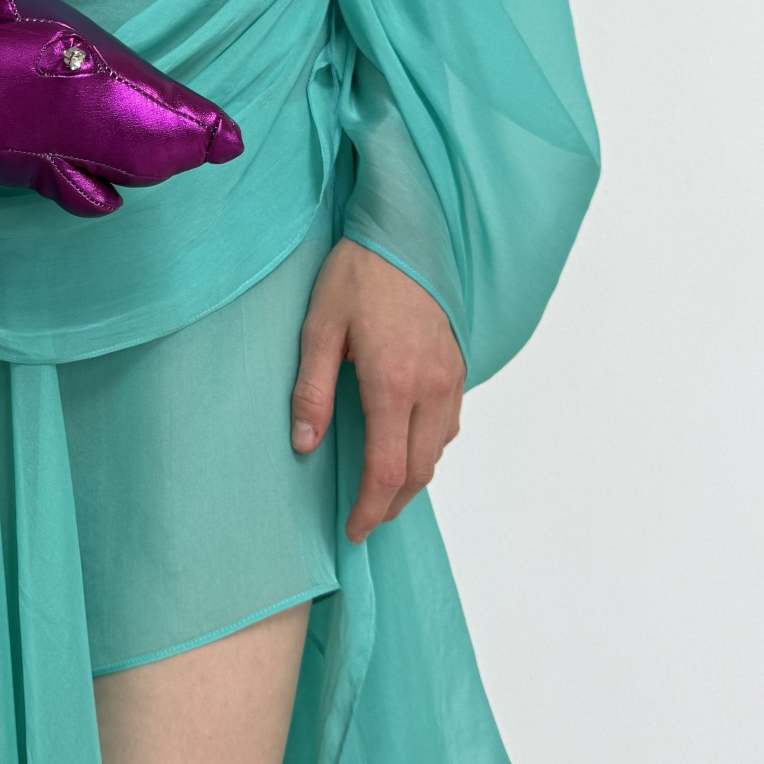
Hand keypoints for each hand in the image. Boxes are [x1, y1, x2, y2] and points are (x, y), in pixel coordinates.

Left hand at [291, 238, 464, 543]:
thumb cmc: (356, 275)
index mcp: (393, 382)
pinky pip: (448, 425)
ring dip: (411, 480)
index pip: (388, 470)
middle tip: (362, 520)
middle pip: (419, 472)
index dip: (370, 509)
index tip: (352, 530)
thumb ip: (311, 390)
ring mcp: (451, 377)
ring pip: (438, 451)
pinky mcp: (458, 366)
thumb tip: (305, 445)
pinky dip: (427, 449)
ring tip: (378, 492)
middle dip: (390, 505)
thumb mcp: (317, 328)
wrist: (403, 232)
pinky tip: (402, 446)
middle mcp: (432, 387)